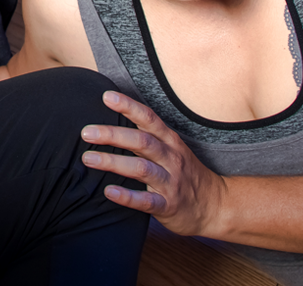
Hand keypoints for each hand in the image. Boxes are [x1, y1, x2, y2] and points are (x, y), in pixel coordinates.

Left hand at [80, 90, 228, 236]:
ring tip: (88, 159)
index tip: (106, 96)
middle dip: (113, 134)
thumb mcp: (171, 148)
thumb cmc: (185, 172)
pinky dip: (127, 196)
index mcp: (170, 141)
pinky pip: (147, 201)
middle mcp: (171, 158)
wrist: (217, 206)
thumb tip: (109, 120)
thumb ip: (145, 136)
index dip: (128, 106)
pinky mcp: (169, 206)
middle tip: (86, 132)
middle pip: (141, 141)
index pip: (149, 118)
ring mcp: (171, 182)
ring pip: (141, 169)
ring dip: (113, 163)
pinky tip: (109, 191)